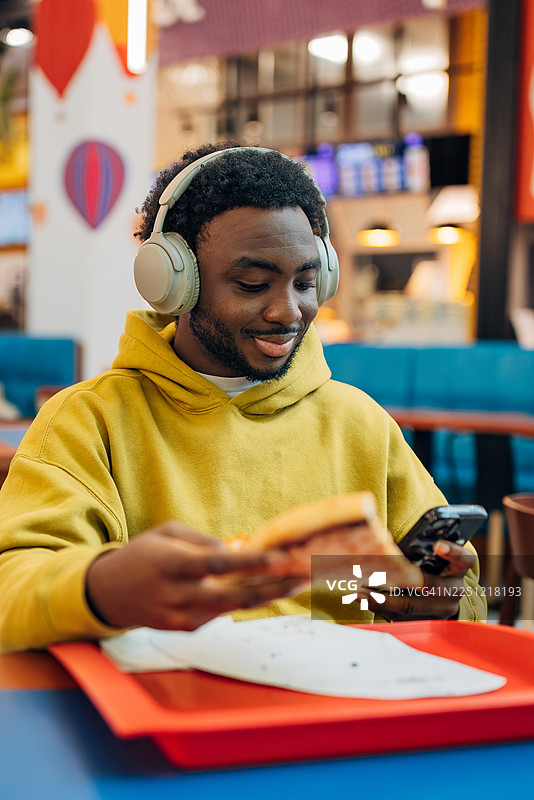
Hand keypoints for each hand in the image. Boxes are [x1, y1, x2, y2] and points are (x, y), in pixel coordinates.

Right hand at [85, 521, 303, 630]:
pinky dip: (241, 599)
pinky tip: (261, 587)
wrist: (108, 594)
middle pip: (236, 595)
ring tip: (298, 582)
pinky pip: (221, 612)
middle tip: (305, 576)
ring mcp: (183, 617)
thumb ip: (203, 542)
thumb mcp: (167, 533)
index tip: (282, 559)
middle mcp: (180, 595)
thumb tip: (236, 552)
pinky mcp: (186, 629)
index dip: (253, 563)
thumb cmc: (142, 555)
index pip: (220, 565)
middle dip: (275, 586)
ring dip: (268, 595)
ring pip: (235, 607)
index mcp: (173, 565)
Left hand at [358, 540, 474, 620]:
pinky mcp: (432, 623)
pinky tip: (367, 602)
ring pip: (411, 607)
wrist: (442, 594)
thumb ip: (417, 551)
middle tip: (367, 579)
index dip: (451, 551)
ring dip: (381, 600)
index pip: (462, 558)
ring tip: (360, 593)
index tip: (437, 545)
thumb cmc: (429, 567)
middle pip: (426, 587)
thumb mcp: (429, 557)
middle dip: (394, 583)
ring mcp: (446, 609)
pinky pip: (405, 618)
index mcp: (458, 568)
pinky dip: (383, 610)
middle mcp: (456, 589)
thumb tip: (383, 546)